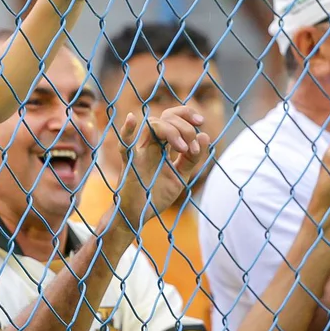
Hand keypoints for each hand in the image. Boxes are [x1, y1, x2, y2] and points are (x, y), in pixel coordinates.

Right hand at [115, 106, 209, 229]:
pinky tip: (132, 118)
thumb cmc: (156, 195)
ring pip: (152, 126)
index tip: (201, 121)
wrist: (141, 216)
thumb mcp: (180, 176)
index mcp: (161, 145)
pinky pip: (125, 145)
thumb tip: (205, 135)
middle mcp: (149, 144)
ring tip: (183, 149)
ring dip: (172, 131)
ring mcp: (139, 151)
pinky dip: (127, 130)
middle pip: (165, 119)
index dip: (186, 114)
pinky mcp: (130, 164)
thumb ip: (192, 158)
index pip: (172, 118)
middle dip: (184, 128)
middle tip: (192, 148)